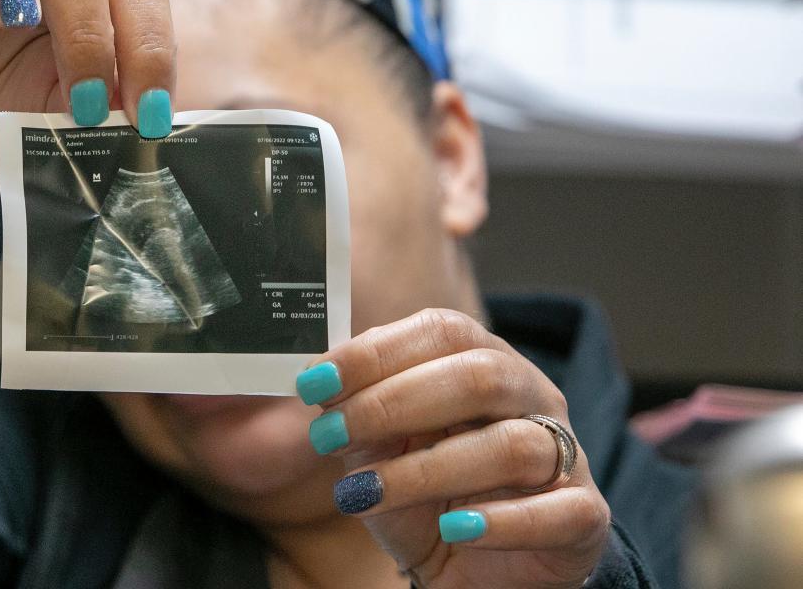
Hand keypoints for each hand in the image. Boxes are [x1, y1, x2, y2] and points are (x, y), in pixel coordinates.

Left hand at [298, 309, 608, 588]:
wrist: (478, 572)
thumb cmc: (428, 497)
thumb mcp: (381, 453)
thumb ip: (358, 418)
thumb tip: (319, 385)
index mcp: (486, 362)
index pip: (441, 331)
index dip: (375, 353)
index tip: (313, 382)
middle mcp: (532, 397)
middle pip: (479, 376)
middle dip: (392, 403)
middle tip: (328, 434)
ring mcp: (566, 455)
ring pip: (511, 445)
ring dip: (426, 470)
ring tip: (363, 493)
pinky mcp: (584, 517)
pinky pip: (558, 511)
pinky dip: (502, 521)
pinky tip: (454, 530)